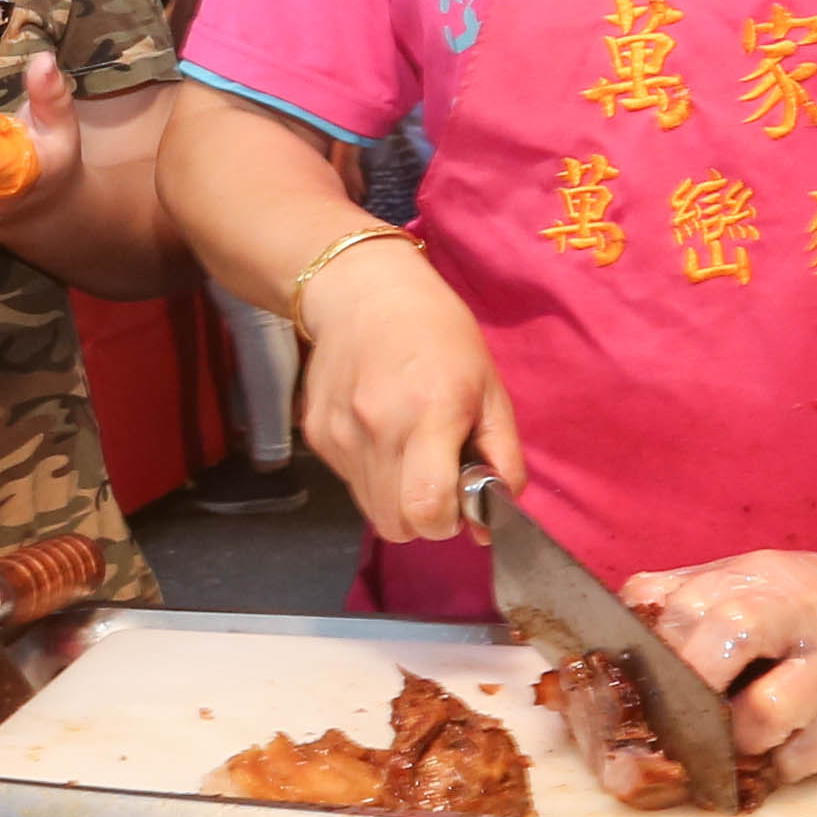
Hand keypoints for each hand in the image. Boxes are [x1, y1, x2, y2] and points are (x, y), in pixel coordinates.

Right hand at [294, 241, 512, 540]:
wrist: (363, 291)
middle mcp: (377, 428)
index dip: (447, 521)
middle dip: (423, 518)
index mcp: (430, 414)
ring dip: (396, 497)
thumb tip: (491, 525)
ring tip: (409, 450)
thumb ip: (500, 457)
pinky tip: (380, 431)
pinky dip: (371, 473)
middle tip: (437, 481)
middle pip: (395, 525)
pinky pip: (350, 481)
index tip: (459, 501)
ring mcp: (339, 434)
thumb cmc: (439, 334)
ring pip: (370, 508)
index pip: (426, 511)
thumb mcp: (490, 388)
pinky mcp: (316, 434)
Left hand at [624, 549, 816, 781]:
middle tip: (676, 716)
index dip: (657, 648)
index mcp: (762, 580)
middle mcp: (803, 618)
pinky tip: (772, 754)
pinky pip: (799, 761)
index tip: (643, 680)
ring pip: (764, 713)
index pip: (688, 604)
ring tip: (732, 739)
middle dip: (687, 686)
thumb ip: (685, 594)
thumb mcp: (753, 581)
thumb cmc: (810, 607)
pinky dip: (773, 767)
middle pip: (729, 634)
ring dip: (731, 739)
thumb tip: (619, 619)